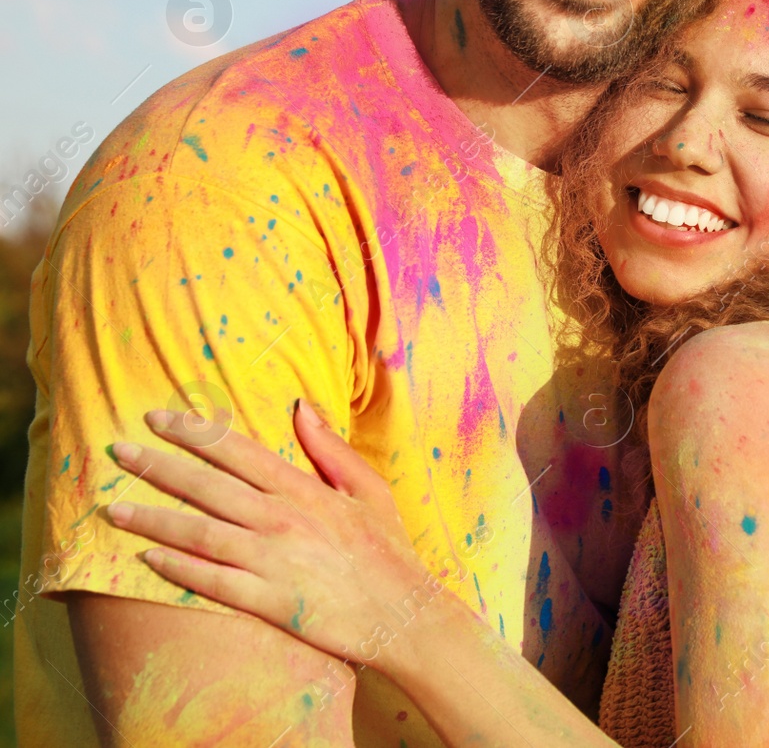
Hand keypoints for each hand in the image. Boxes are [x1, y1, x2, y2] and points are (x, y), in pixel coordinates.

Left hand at [106, 400, 447, 673]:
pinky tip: (146, 559)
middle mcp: (282, 520)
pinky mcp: (267, 600)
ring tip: (115, 508)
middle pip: (208, 487)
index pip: (238, 452)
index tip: (159, 419)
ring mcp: (272, 561)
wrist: (403, 612)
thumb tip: (300, 405)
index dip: (195, 433)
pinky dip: (177, 569)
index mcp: (305, 489)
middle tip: (118, 453)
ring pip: (200, 533)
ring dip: (153, 520)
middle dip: (158, 467)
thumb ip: (330, 448)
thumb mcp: (370, 489)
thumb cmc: (387, 550)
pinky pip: (212, 582)